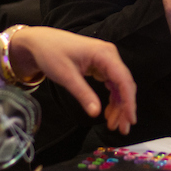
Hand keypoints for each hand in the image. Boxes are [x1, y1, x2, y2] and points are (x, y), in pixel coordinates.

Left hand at [7, 26, 137, 134]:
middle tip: (122, 129)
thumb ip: (83, 94)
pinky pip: (112, 84)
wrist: (40, 42)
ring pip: (119, 86)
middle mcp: (110, 55)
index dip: (129, 102)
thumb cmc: (51, 53)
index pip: (123, 80)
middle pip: (124, 84)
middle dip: (125, 107)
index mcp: (104, 54)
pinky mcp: (101, 65)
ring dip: (119, 105)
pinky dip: (112, 98)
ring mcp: (106, 60)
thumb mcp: (66, 76)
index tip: (130, 119)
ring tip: (114, 124)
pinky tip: (108, 112)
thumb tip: (96, 113)